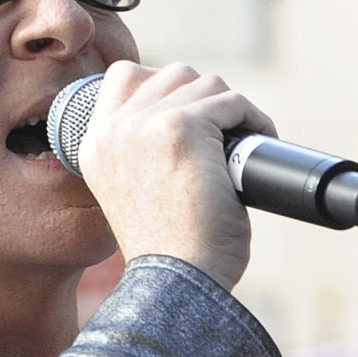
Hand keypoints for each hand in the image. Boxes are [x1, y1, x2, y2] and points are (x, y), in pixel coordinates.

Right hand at [73, 60, 276, 290]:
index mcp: (96, 144)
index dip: (168, 88)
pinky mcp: (182, 127)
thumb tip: (196, 122)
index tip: (197, 119)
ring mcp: (145, 124)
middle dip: (206, 98)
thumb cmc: (172, 254)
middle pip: (171, 74)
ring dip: (231, 107)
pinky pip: (230, 101)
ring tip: (246, 137)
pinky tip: (261, 137)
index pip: (125, 77)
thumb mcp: (137, 194)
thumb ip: (145, 155)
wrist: (176, 281)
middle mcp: (113, 129)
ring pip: (204, 83)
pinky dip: (253, 117)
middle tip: (228, 134)